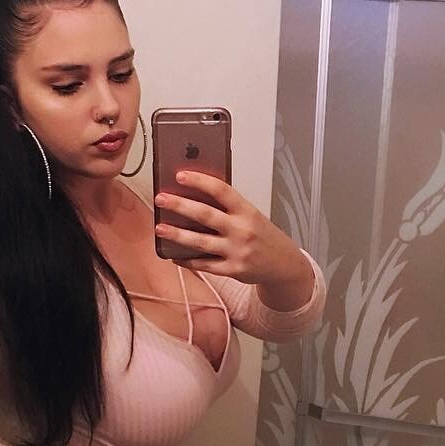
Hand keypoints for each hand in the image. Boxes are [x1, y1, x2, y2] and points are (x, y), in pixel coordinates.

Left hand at [155, 171, 311, 295]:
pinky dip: (187, 260)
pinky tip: (174, 255)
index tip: (180, 175)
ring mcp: (237, 252)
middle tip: (161, 198)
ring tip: (160, 228)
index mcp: (247, 212)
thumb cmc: (264, 237)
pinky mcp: (233, 270)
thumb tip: (196, 197)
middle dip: (180, 205)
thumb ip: (229, 208)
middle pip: (206, 215)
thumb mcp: (252, 216)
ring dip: (177, 235)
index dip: (200, 181)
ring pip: (201, 242)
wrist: (284, 265)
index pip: (221, 190)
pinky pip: (205, 265)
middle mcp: (242, 231)